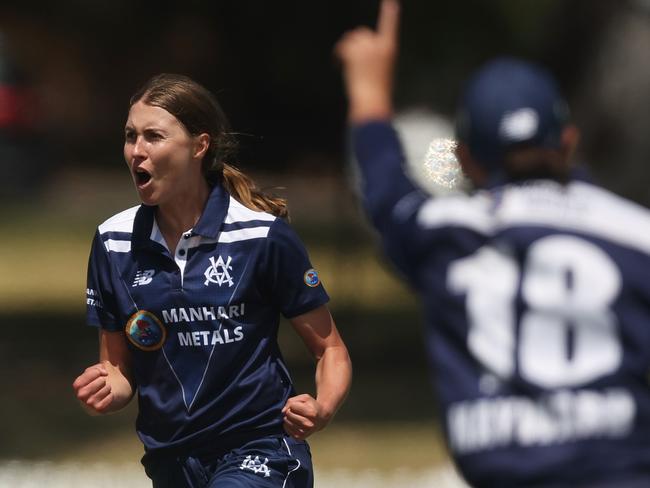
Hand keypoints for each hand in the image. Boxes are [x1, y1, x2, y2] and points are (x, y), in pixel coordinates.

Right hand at [72, 361, 127, 414]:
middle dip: (103, 380)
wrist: (113, 391)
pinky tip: (109, 395)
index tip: (103, 372)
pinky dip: (111, 395)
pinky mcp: (99, 408)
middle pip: (96, 384)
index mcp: (78, 385)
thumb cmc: (101, 379)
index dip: (96, 372)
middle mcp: (81, 395)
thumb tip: (104, 372)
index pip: (84, 378)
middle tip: (104, 381)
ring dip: (108, 387)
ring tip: (107, 388)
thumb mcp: (97, 369)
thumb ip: (98, 367)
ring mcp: (89, 403)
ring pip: (104, 390)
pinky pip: (109, 398)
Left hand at [282, 394, 329, 439]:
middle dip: (289, 411)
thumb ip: (292, 401)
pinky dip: (287, 425)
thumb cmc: (312, 406)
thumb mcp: (305, 398)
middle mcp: (308, 424)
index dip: (293, 404)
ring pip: (286, 422)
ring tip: (294, 417)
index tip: (299, 406)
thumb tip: (283, 411)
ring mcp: (304, 432)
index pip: (292, 406)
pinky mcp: (299, 437)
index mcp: (311, 413)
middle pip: (289, 414)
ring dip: (287, 418)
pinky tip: (294, 423)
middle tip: (295, 411)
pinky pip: (287, 430)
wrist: (320, 418)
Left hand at [335, 0, 399, 121]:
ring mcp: (366, 48)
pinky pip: (343, 46)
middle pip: (363, 32)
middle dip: (356, 42)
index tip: (390, 2)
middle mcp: (379, 44)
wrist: (372, 101)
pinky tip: (338, 64)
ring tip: (347, 64)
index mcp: (390, 49)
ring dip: (348, 49)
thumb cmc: (378, 93)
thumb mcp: (381, 72)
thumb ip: (373, 58)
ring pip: (351, 39)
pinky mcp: (354, 54)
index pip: (389, 25)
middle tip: (352, 57)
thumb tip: (355, 52)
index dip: (389, 13)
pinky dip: (339, 54)